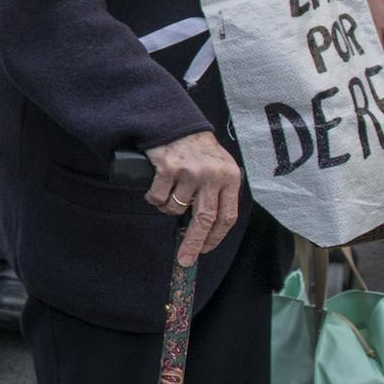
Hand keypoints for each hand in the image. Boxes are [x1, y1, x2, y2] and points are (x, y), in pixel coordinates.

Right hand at [145, 130, 243, 266]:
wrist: (176, 123)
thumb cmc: (198, 149)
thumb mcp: (219, 167)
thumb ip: (219, 191)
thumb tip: (208, 228)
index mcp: (230, 178)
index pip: (228, 216)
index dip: (216, 237)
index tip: (205, 250)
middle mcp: (212, 176)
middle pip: (204, 219)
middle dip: (193, 243)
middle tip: (184, 259)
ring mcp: (190, 172)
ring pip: (176, 208)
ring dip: (167, 209)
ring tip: (167, 196)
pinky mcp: (168, 168)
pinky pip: (158, 198)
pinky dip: (154, 199)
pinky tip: (156, 187)